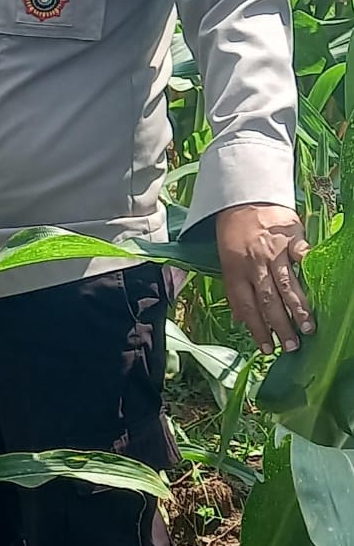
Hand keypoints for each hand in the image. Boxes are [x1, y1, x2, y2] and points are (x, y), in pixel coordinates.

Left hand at [215, 202, 313, 353]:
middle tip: (292, 346)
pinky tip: (319, 290)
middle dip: (281, 327)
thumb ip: (235, 288)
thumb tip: (239, 319)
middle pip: (268, 301)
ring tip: (307, 329)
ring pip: (287, 286)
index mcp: (234, 269)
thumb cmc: (234, 229)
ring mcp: (274, 252)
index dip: (257, 329)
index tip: (267, 349)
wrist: (244, 196)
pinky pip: (303, 259)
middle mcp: (254, 264)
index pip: (246, 306)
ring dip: (298, 310)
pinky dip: (309, 273)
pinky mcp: (291, 240)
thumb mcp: (226, 258)